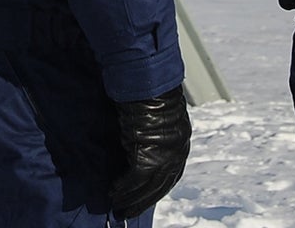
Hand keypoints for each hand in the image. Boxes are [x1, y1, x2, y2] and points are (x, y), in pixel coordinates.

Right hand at [109, 87, 189, 220]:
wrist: (148, 83)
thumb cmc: (149, 89)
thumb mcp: (157, 111)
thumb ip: (155, 129)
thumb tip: (141, 139)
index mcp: (181, 141)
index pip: (171, 174)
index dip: (157, 188)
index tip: (145, 196)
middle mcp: (176, 153)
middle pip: (160, 186)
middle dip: (143, 200)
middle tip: (128, 211)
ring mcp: (163, 158)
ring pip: (147, 188)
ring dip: (131, 199)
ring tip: (117, 206)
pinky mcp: (147, 159)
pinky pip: (134, 181)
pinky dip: (122, 189)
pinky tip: (113, 192)